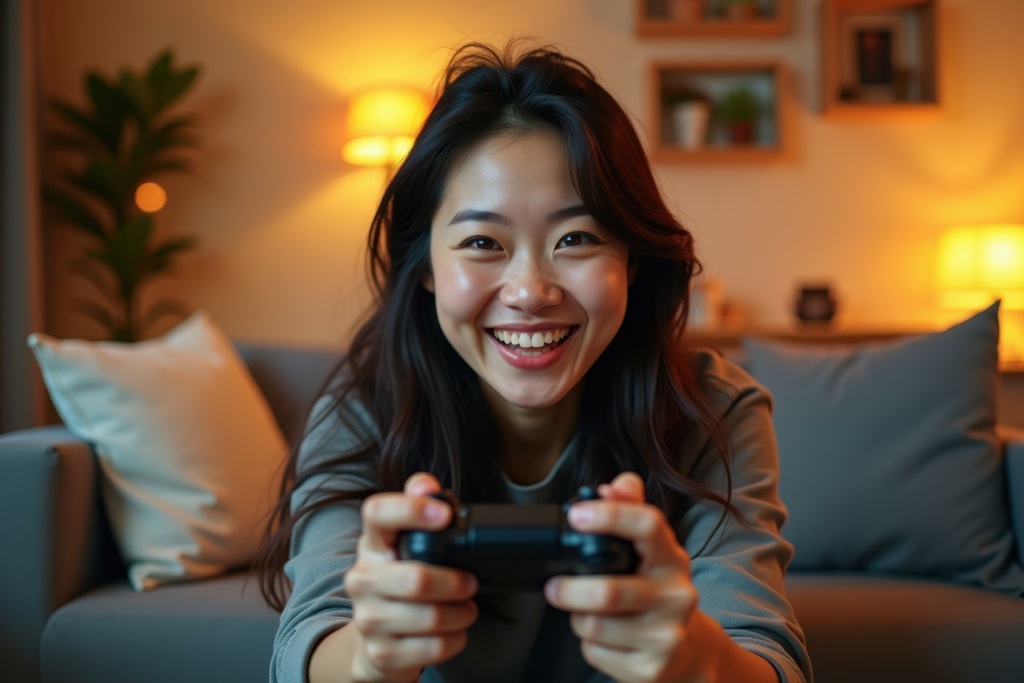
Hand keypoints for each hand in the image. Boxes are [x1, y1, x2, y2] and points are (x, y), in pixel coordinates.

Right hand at [344, 473, 478, 682]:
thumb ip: (418, 507)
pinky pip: (433, 648)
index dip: (410, 509)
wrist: (376, 638)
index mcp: (372, 544)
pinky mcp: (382, 652)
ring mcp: (369, 618)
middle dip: (455, 582)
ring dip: (460, 613)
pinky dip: (455, 639)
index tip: (444, 515)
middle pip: (415, 578)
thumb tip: (426, 484)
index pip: (377, 513)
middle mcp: (362, 579)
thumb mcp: (405, 543)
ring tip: (466, 607)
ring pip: (429, 617)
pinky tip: (454, 630)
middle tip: (470, 582)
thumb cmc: (400, 581)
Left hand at [544, 472, 717, 682]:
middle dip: (569, 589)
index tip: (576, 514)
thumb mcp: (650, 551)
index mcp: (672, 557)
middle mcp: (676, 595)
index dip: (610, 515)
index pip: (647, 525)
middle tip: (553, 586)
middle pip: (609, 591)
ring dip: (578, 618)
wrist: (686, 650)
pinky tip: (604, 638)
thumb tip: (615, 484)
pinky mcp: (652, 668)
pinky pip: (597, 652)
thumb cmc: (655, 591)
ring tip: (585, 612)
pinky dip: (589, 645)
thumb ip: (631, 510)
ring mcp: (667, 635)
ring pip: (596, 625)